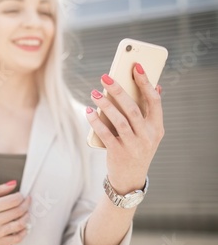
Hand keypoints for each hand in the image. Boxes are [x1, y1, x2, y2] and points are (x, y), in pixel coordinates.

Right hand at [0, 181, 30, 244]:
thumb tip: (13, 184)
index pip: (13, 201)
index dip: (21, 196)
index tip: (21, 195)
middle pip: (18, 211)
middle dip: (26, 204)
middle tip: (27, 201)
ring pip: (19, 225)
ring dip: (26, 217)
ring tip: (26, 212)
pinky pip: (15, 240)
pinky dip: (23, 233)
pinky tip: (23, 226)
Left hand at [86, 63, 164, 194]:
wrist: (129, 178)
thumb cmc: (137, 148)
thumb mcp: (148, 132)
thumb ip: (150, 111)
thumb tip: (156, 85)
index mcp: (157, 127)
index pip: (154, 100)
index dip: (145, 82)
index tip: (136, 66)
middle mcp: (148, 136)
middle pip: (133, 108)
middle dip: (118, 90)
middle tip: (105, 77)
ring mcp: (134, 146)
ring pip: (119, 121)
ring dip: (105, 105)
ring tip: (94, 92)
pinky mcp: (118, 153)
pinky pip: (105, 134)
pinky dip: (96, 122)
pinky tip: (88, 111)